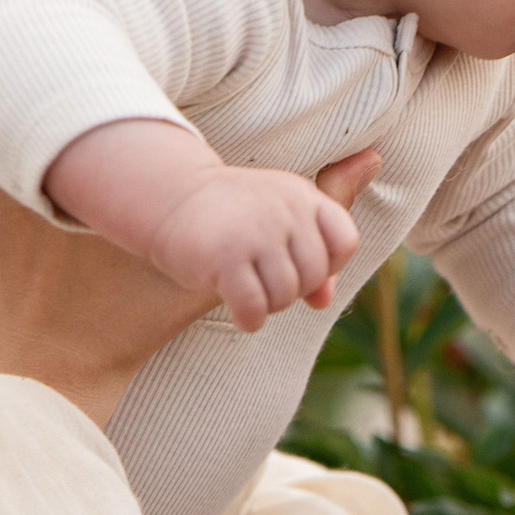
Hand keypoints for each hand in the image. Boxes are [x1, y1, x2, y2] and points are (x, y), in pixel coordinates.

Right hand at [125, 149, 370, 332]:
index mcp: (301, 195)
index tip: (296, 264)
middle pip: (313, 275)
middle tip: (263, 281)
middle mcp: (283, 209)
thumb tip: (324, 303)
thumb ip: (313, 255)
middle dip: (292, 290)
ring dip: (268, 305)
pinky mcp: (225, 257)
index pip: (345, 242)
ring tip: (248, 291)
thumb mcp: (279, 221)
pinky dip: (249, 319)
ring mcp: (255, 232)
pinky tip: (240, 313)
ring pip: (285, 295)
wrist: (169, 197)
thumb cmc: (230, 216)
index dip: (328, 265)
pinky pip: (254, 308)